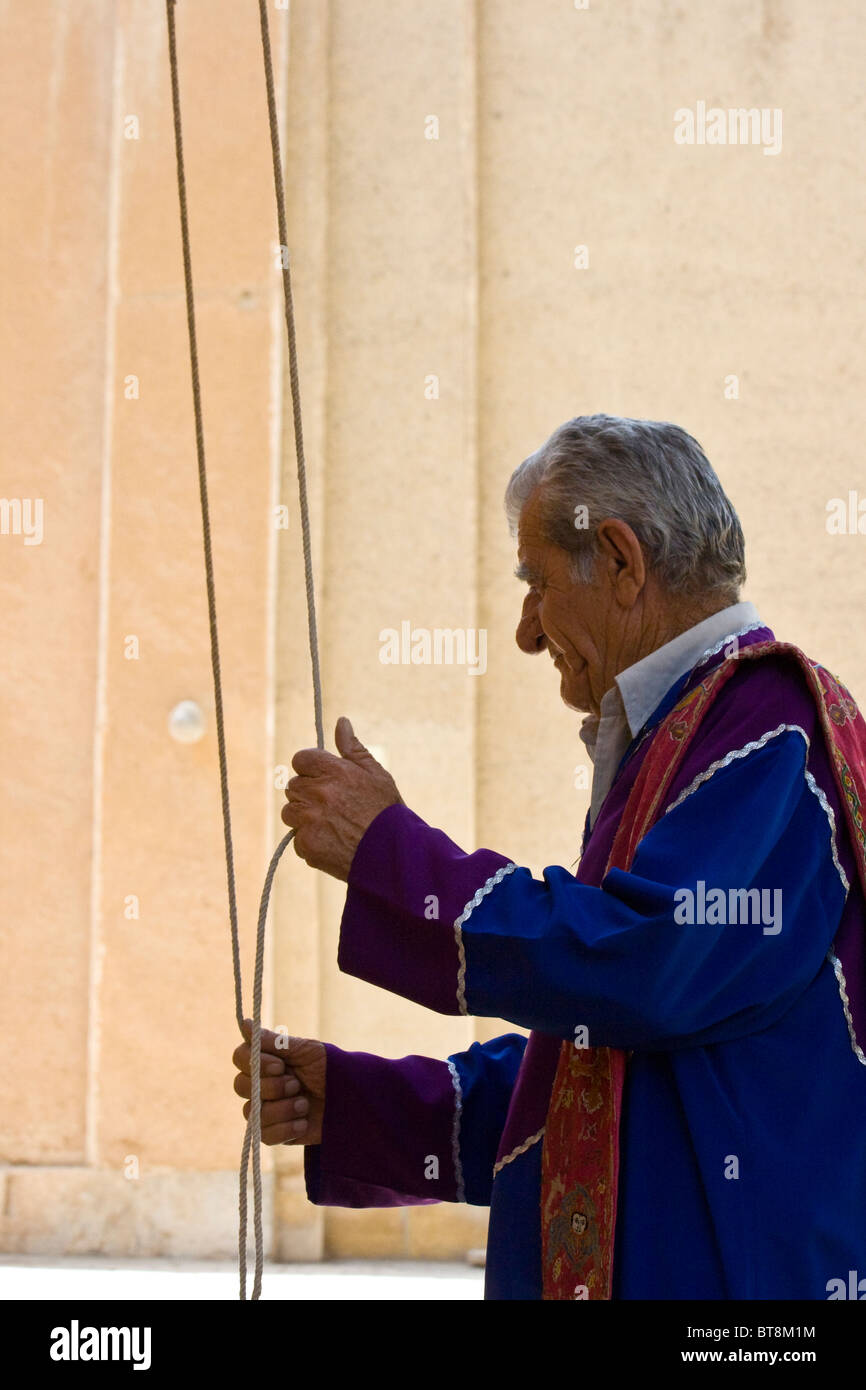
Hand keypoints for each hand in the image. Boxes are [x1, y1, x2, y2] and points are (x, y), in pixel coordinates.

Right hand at [233, 1020, 325, 1145]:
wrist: (348, 1097)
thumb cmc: (326, 1067)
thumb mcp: (304, 1050)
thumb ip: (274, 1041)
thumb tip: (244, 1024)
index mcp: (264, 1060)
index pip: (239, 1057)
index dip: (256, 1063)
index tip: (280, 1065)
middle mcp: (258, 1084)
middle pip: (240, 1085)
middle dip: (272, 1087)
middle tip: (297, 1084)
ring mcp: (263, 1109)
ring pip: (252, 1112)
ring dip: (283, 1108)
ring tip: (304, 1103)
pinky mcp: (272, 1133)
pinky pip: (264, 1135)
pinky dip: (286, 1128)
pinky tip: (303, 1122)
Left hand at [281, 715, 403, 879]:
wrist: (393, 854)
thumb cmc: (386, 811)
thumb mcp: (376, 774)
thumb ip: (353, 748)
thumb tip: (341, 721)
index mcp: (334, 771)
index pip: (300, 759)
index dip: (311, 769)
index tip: (323, 779)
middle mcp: (318, 792)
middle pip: (292, 786)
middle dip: (307, 793)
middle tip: (332, 806)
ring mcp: (310, 820)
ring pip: (290, 812)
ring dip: (304, 817)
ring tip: (331, 825)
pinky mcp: (307, 844)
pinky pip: (297, 838)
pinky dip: (310, 841)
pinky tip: (333, 842)